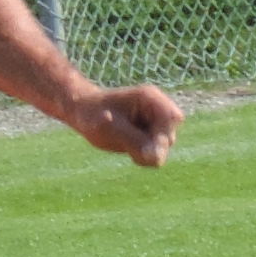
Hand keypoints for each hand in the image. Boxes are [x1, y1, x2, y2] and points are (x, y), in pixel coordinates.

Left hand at [66, 81, 181, 166]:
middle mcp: (158, 108)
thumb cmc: (92, 115)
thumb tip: (158, 159)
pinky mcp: (152, 134)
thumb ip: (136, 142)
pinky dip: (143, 156)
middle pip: (170, 135)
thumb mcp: (110, 129)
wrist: (82, 113)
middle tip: (127, 146)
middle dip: (152, 147)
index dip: (163, 136)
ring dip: (146, 153)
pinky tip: (128, 148)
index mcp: (151, 97)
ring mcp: (156, 122)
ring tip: (124, 145)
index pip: (174, 118)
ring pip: (165, 147)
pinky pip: (157, 153)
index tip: (144, 148)